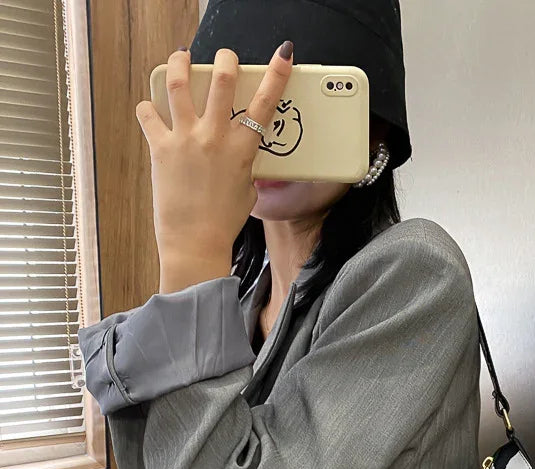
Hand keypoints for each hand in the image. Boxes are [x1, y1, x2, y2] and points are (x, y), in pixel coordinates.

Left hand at [135, 42, 293, 291]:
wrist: (195, 243)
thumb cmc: (223, 223)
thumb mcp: (246, 191)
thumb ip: (243, 166)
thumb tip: (235, 155)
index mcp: (242, 149)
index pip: (264, 103)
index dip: (277, 75)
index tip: (283, 55)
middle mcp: (214, 137)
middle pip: (222, 81)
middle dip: (226, 60)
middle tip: (225, 56)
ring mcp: (185, 139)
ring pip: (179, 84)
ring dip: (180, 64)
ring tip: (180, 58)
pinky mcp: (160, 147)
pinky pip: (148, 114)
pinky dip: (148, 108)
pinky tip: (151, 109)